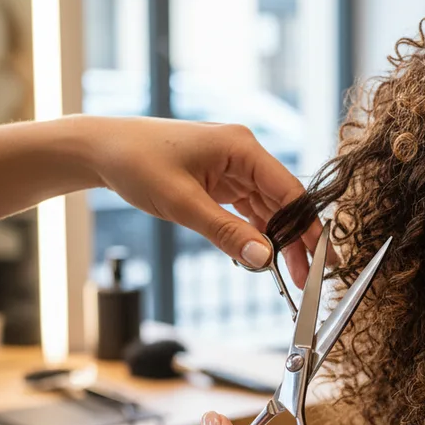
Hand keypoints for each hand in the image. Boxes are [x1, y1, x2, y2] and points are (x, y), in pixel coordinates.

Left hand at [70, 116, 322, 286]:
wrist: (102, 150)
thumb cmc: (137, 163)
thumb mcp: (182, 204)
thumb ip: (226, 232)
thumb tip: (264, 259)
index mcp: (241, 147)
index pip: (289, 191)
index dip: (307, 228)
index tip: (321, 259)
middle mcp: (243, 153)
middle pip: (284, 202)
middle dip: (297, 240)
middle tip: (311, 276)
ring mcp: (233, 166)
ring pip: (268, 208)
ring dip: (278, 240)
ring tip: (291, 275)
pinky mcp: (220, 179)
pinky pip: (249, 209)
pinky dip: (256, 232)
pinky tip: (262, 256)